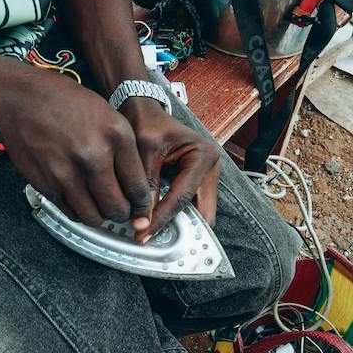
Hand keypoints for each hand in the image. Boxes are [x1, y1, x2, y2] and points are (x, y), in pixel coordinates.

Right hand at [0, 69, 152, 226]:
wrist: (21, 101)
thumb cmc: (64, 102)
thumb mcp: (107, 114)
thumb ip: (124, 148)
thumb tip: (138, 183)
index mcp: (116, 136)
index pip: (139, 187)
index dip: (142, 204)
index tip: (140, 208)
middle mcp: (94, 157)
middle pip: (118, 208)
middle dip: (122, 214)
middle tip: (121, 210)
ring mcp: (69, 174)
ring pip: (94, 217)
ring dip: (100, 217)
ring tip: (101, 208)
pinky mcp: (48, 185)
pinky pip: (71, 212)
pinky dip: (79, 212)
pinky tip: (81, 200)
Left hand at [120, 98, 220, 242]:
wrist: (145, 111)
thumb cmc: (147, 123)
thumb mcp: (144, 150)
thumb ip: (146, 185)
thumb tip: (142, 219)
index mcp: (203, 155)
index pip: (183, 197)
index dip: (162, 218)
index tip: (143, 234)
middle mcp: (210, 168)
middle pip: (202, 211)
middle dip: (181, 230)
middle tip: (154, 241)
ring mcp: (206, 177)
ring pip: (198, 213)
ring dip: (178, 225)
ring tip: (153, 235)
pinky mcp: (196, 183)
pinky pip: (189, 207)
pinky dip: (175, 217)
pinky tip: (156, 224)